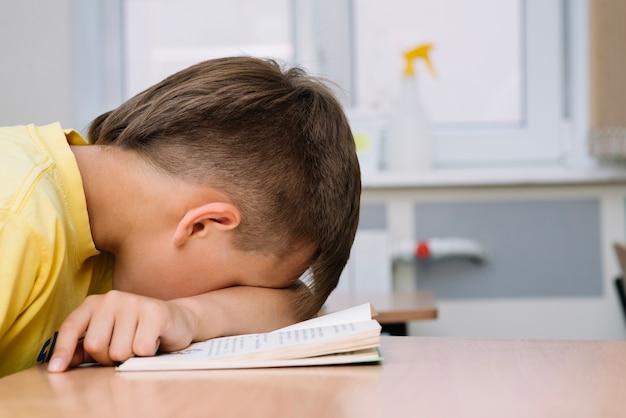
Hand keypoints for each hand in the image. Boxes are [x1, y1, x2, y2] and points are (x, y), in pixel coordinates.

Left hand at [47, 290, 196, 371]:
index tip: (57, 370)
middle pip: (95, 345)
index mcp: (95, 303)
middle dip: (107, 357)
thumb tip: (61, 364)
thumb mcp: (108, 336)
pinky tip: (154, 340)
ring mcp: (134, 303)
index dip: (62, 350)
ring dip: (130, 356)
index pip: (71, 327)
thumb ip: (84, 347)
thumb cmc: (138, 331)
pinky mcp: (155, 312)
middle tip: (123, 349)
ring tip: (140, 342)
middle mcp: (112, 298)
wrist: (177, 320)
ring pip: (119, 351)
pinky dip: (147, 354)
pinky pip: (141, 350)